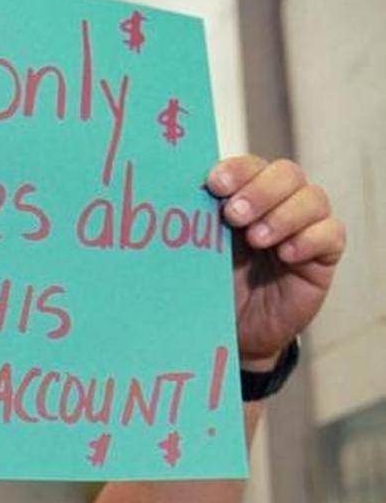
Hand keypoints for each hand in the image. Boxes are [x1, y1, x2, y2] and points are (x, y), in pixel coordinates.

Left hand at [207, 156, 344, 365]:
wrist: (238, 335)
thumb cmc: (218, 291)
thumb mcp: (202, 258)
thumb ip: (197, 229)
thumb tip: (171, 205)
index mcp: (246, 196)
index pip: (250, 167)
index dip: (237, 170)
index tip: (215, 184)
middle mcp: (279, 203)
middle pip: (285, 174)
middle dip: (259, 190)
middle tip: (234, 215)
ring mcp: (305, 226)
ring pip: (311, 199)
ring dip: (283, 214)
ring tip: (257, 239)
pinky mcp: (324, 253)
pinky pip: (330, 234)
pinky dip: (309, 239)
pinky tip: (287, 254)